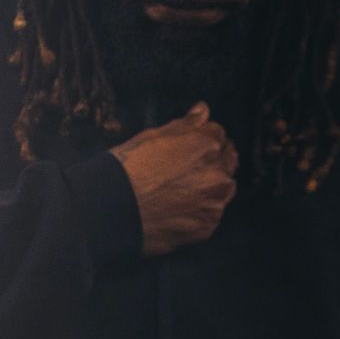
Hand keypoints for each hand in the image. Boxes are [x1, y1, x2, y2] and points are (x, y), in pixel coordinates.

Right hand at [109, 102, 237, 257]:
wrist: (111, 210)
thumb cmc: (127, 169)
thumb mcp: (152, 136)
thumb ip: (185, 124)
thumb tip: (203, 110)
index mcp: (207, 146)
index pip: (218, 134)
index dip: (203, 138)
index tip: (192, 146)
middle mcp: (218, 174)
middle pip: (227, 162)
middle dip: (213, 162)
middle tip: (188, 169)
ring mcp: (214, 203)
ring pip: (223, 191)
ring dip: (210, 188)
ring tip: (182, 192)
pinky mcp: (206, 228)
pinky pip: (210, 216)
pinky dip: (200, 212)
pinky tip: (178, 210)